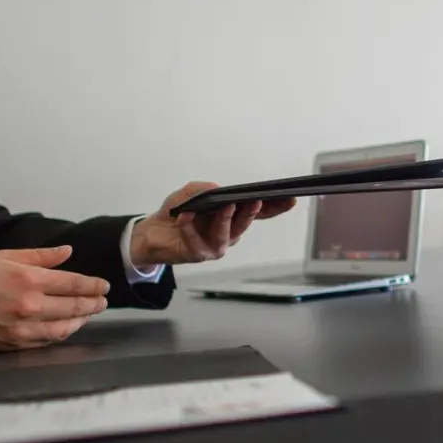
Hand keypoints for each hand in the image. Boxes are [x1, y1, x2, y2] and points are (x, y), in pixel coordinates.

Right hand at [0, 247, 110, 351]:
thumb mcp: (3, 256)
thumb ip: (40, 256)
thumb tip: (67, 252)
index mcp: (28, 280)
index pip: (74, 284)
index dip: (93, 285)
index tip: (103, 285)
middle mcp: (29, 306)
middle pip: (75, 307)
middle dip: (93, 304)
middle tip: (102, 301)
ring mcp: (22, 329)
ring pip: (64, 328)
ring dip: (81, 321)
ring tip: (88, 314)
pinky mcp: (13, 345)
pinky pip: (46, 341)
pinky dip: (61, 333)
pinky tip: (66, 327)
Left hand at [129, 182, 295, 266]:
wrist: (153, 233)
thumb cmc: (177, 213)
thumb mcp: (190, 193)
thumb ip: (204, 189)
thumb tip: (217, 190)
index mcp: (232, 217)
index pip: (258, 212)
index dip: (275, 207)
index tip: (290, 199)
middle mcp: (228, 233)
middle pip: (246, 223)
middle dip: (252, 212)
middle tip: (256, 201)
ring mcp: (215, 246)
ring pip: (227, 234)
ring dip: (226, 220)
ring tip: (225, 207)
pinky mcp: (199, 254)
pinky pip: (197, 240)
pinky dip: (190, 226)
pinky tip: (185, 216)